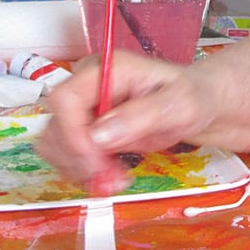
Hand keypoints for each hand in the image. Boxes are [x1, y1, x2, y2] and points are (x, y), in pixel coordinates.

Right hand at [36, 51, 218, 193]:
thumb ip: (142, 116)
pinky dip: (83, 172)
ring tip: (116, 179)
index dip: (73, 135)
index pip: (65, 99)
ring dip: (80, 170)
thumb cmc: (190, 98)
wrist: (194, 105)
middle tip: (114, 179)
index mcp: (106, 69)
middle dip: (80, 159)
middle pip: (55, 126)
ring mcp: (82, 108)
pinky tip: (111, 176)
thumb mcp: (180, 105)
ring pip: (55, 145)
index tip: (98, 162)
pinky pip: (66, 156)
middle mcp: (86, 85)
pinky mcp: (83, 130)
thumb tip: (99, 135)